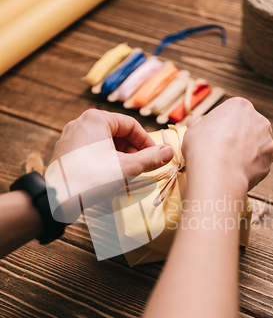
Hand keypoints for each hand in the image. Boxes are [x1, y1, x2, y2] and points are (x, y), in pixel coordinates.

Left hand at [50, 109, 173, 176]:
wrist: (57, 198)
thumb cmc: (91, 179)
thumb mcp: (126, 168)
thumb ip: (150, 159)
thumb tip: (169, 152)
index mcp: (96, 119)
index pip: (131, 125)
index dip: (147, 142)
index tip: (156, 157)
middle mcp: (81, 123)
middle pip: (118, 133)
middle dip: (133, 151)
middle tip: (142, 167)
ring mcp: (71, 137)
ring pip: (105, 143)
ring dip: (120, 157)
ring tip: (127, 174)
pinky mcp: (66, 151)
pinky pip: (92, 151)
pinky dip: (105, 160)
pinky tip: (110, 176)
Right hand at [182, 97, 272, 190]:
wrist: (218, 173)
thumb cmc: (203, 147)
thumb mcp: (192, 130)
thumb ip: (197, 124)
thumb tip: (194, 122)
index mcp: (240, 106)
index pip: (234, 112)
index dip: (223, 124)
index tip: (215, 135)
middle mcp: (258, 120)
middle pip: (250, 127)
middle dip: (240, 136)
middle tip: (224, 149)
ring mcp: (267, 140)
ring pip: (258, 144)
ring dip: (249, 151)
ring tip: (232, 162)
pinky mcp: (269, 159)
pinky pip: (261, 161)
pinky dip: (252, 165)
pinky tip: (238, 171)